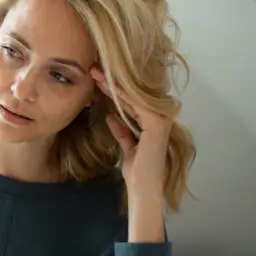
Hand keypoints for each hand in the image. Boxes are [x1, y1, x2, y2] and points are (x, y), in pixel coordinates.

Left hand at [91, 68, 170, 200]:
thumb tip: (111, 117)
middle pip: (132, 94)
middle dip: (112, 81)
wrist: (143, 188)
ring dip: (113, 84)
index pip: (131, 101)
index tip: (97, 78)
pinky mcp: (156, 124)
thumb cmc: (137, 171)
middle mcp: (160, 117)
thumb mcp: (127, 147)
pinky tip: (107, 86)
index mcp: (153, 122)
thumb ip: (123, 132)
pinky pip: (135, 105)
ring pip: (133, 96)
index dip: (113, 89)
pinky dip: (121, 95)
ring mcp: (160, 120)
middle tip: (94, 68)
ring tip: (95, 73)